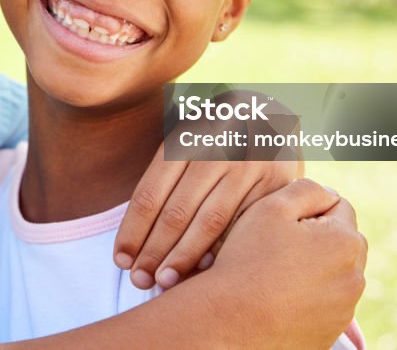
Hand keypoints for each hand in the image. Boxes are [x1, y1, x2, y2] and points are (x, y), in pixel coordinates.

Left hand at [113, 144, 300, 289]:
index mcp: (183, 138)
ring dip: (185, 256)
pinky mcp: (276, 181)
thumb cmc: (214, 138)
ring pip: (210, 221)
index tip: (120, 259)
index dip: (133, 230)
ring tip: (166, 281)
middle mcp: (214, 149)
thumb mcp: (185, 142)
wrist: (270, 114)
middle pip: (177, 211)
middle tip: (140, 279)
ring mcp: (247, 164)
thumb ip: (164, 182)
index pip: (150, 192)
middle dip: (155, 250)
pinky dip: (223, 249)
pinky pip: (244, 223)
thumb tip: (136, 241)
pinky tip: (206, 269)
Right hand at [201, 178, 367, 348]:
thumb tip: (328, 194)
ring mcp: (344, 310)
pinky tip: (280, 296)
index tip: (281, 224)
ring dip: (316, 267)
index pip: (339, 207)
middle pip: (343, 241)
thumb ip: (307, 189)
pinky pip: (326, 304)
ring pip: (336, 273)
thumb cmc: (247, 259)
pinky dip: (309, 296)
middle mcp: (354, 278)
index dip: (307, 209)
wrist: (228, 320)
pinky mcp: (329, 332)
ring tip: (277, 272)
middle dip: (319, 237)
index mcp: (345, 242)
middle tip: (279, 245)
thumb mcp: (271, 207)